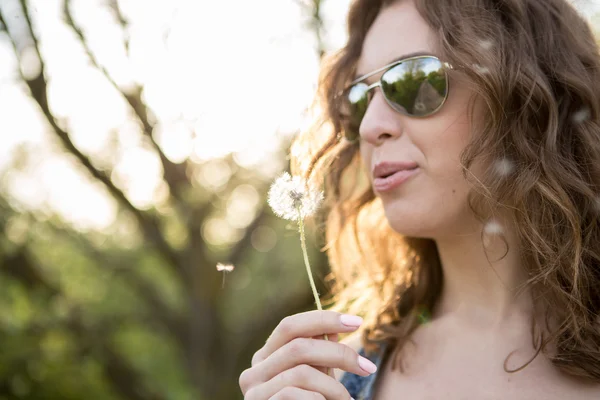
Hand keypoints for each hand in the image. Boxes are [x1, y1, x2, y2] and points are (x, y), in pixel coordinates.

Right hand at [239, 310, 376, 398]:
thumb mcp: (318, 380)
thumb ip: (322, 355)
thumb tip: (334, 329)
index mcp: (265, 357)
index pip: (289, 325)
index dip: (323, 319)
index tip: (357, 322)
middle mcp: (254, 371)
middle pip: (298, 346)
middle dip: (339, 353)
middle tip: (367, 367)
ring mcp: (254, 392)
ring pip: (301, 372)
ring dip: (334, 387)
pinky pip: (294, 394)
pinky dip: (320, 399)